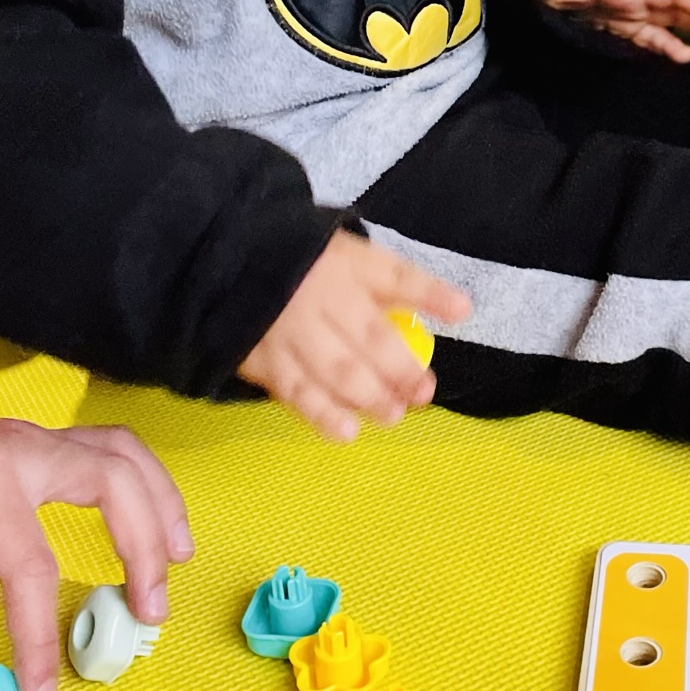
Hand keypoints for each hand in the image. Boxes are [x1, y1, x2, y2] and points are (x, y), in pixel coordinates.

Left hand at [0, 299, 191, 690]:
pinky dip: (142, 483)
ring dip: (159, 505)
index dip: (39, 638)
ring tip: (176, 561)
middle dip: (142, 549)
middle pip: (112, 484)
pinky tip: (153, 520)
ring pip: (123, 455)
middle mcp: (18, 448)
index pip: (30, 566)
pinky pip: (110, 449)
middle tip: (148, 612)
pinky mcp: (36, 443)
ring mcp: (32, 438)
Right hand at [239, 229, 470, 442]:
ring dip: (369, 397)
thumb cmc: (307, 267)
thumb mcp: (350, 258)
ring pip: (335, 370)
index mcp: (347, 266)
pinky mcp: (262, 359)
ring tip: (392, 415)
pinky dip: (321, 414)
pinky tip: (345, 432)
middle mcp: (320, 298)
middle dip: (400, 370)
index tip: (461, 310)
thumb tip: (459, 310)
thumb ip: (394, 287)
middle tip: (420, 394)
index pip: (395, 277)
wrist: (228, 265)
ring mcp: (289, 330)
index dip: (429, 293)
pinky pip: (296, 391)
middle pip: (368, 337)